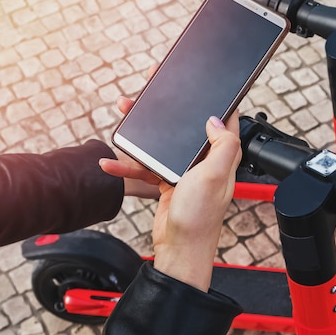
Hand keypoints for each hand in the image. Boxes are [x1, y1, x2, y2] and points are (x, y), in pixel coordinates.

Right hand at [100, 95, 241, 290]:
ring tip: (124, 115)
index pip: (223, 121)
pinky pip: (146, 167)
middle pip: (186, 127)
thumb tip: (216, 120)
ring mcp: (185, 172)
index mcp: (221, 157)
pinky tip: (112, 161)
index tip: (199, 84)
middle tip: (149, 93)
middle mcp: (205, 162)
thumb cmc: (199, 218)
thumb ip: (222, 145)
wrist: (178, 250)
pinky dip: (129, 164)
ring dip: (143, 133)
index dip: (213, 101)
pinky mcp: (168, 182)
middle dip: (168, 111)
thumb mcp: (213, 176)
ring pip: (163, 143)